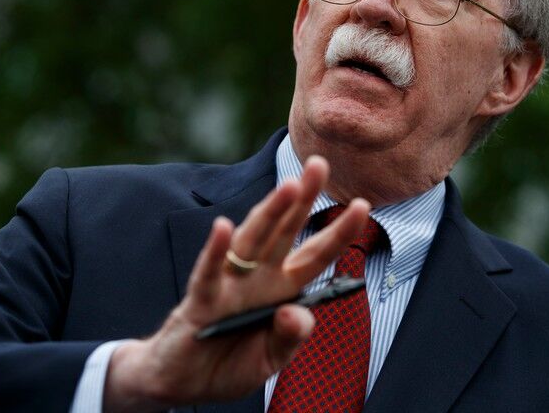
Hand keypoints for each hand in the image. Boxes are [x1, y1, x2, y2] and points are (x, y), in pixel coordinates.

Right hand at [103, 156, 369, 411]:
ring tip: (289, 186)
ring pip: (253, 241)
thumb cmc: (231, 364)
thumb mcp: (270, 359)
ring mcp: (230, 285)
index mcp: (283, 288)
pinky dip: (215, 251)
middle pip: (285, 232)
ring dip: (269, 213)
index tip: (363, 203)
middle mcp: (259, 277)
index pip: (317, 254)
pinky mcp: (201, 301)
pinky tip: (224, 227)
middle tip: (319, 164)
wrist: (185, 384)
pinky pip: (209, 273)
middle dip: (303, 199)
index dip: (339, 231)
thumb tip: (298, 313)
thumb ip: (289, 339)